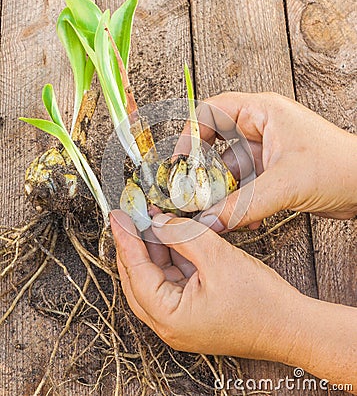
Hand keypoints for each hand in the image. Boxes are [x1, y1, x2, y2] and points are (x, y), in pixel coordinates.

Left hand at [111, 209, 302, 358]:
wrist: (291, 326)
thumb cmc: (261, 304)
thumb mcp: (218, 258)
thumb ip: (183, 236)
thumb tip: (159, 222)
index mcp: (169, 317)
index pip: (136, 272)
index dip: (125, 239)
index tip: (117, 216)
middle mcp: (169, 323)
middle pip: (139, 277)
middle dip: (136, 243)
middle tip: (131, 215)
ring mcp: (181, 319)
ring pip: (156, 277)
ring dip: (154, 248)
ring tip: (153, 219)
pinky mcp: (193, 311)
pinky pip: (174, 280)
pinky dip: (171, 257)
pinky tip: (173, 236)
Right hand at [174, 92, 356, 230]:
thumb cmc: (340, 166)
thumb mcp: (285, 184)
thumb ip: (243, 205)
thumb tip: (208, 221)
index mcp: (262, 111)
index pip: (211, 111)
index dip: (190, 133)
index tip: (180, 161)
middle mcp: (260, 128)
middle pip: (214, 143)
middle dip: (202, 171)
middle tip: (191, 192)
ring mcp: (265, 151)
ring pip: (228, 170)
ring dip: (221, 193)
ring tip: (214, 214)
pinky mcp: (271, 172)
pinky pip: (243, 186)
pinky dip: (238, 202)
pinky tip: (242, 219)